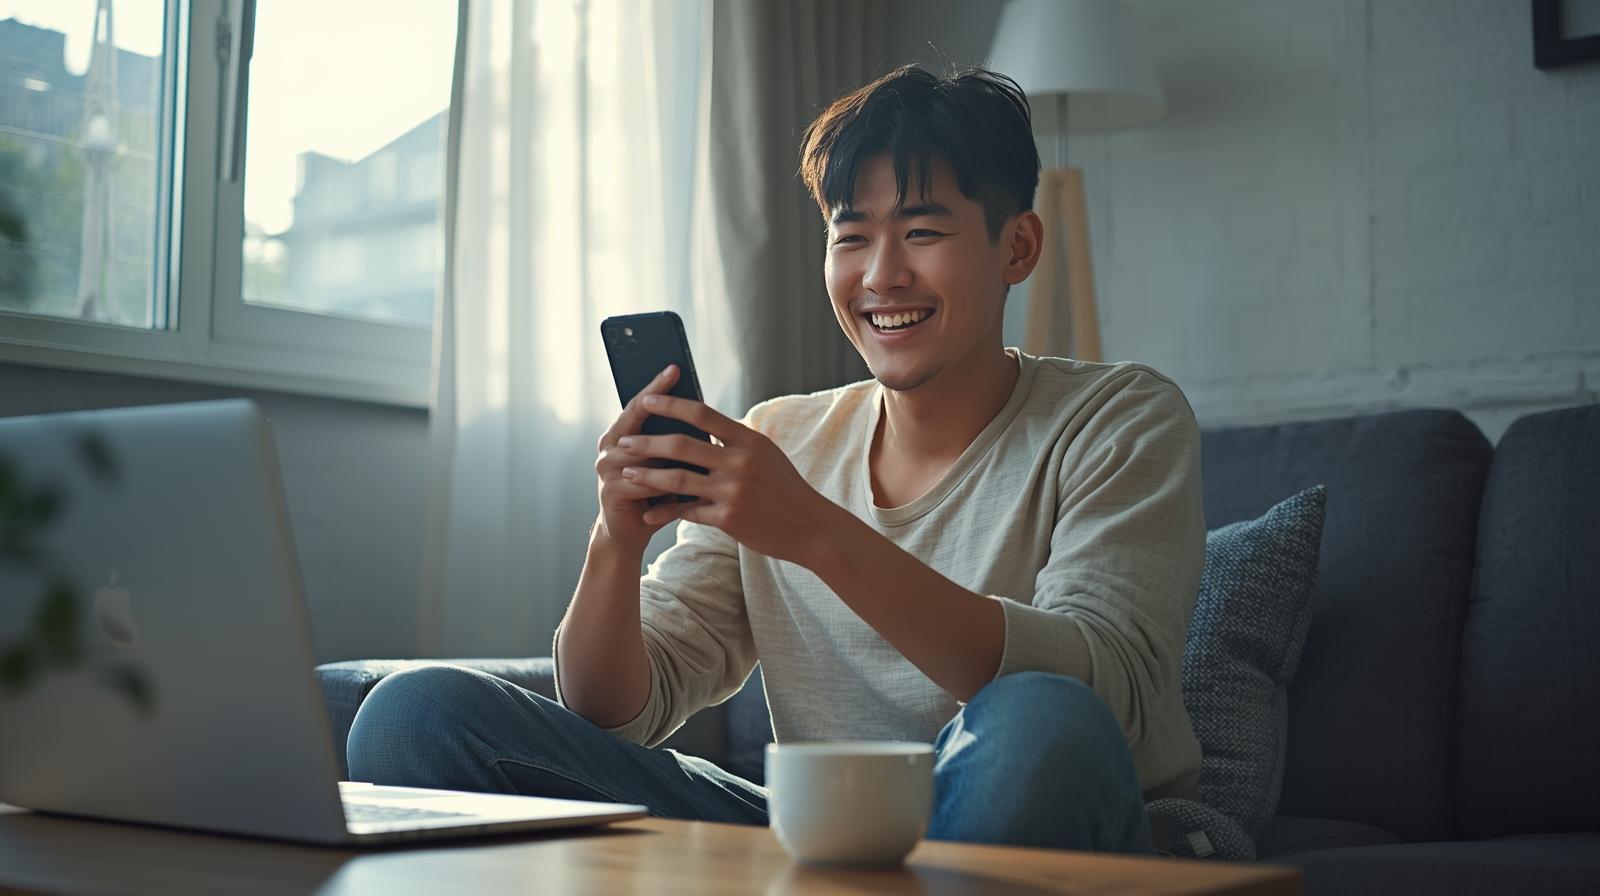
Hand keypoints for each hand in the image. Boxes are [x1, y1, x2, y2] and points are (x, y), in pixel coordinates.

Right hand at [593, 365, 685, 553]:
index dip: (656, 386)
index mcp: (621, 435)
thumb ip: (675, 441)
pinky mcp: (610, 491)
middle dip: (661, 404)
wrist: (631, 534)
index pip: (640, 404)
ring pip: (644, 451)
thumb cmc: (655, 496)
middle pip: (636, 420)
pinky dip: (666, 480)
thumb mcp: (668, 464)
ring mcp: (606, 468)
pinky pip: (643, 480)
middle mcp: (609, 447)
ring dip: (671, 451)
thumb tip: (704, 412)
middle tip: (683, 385)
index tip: (675, 368)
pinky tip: (687, 479)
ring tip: (699, 442)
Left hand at [617, 394, 844, 566]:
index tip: (646, 400)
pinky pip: (687, 512)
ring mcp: (733, 491)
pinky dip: (664, 511)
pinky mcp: (728, 518)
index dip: (671, 405)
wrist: (810, 527)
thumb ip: (735, 442)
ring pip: (677, 479)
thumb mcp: (766, 455)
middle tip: (624, 440)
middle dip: (647, 442)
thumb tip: (701, 423)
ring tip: (627, 472)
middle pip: (682, 446)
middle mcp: (740, 462)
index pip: (703, 414)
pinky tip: (647, 512)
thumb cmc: (784, 488)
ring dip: (647, 475)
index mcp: (749, 440)